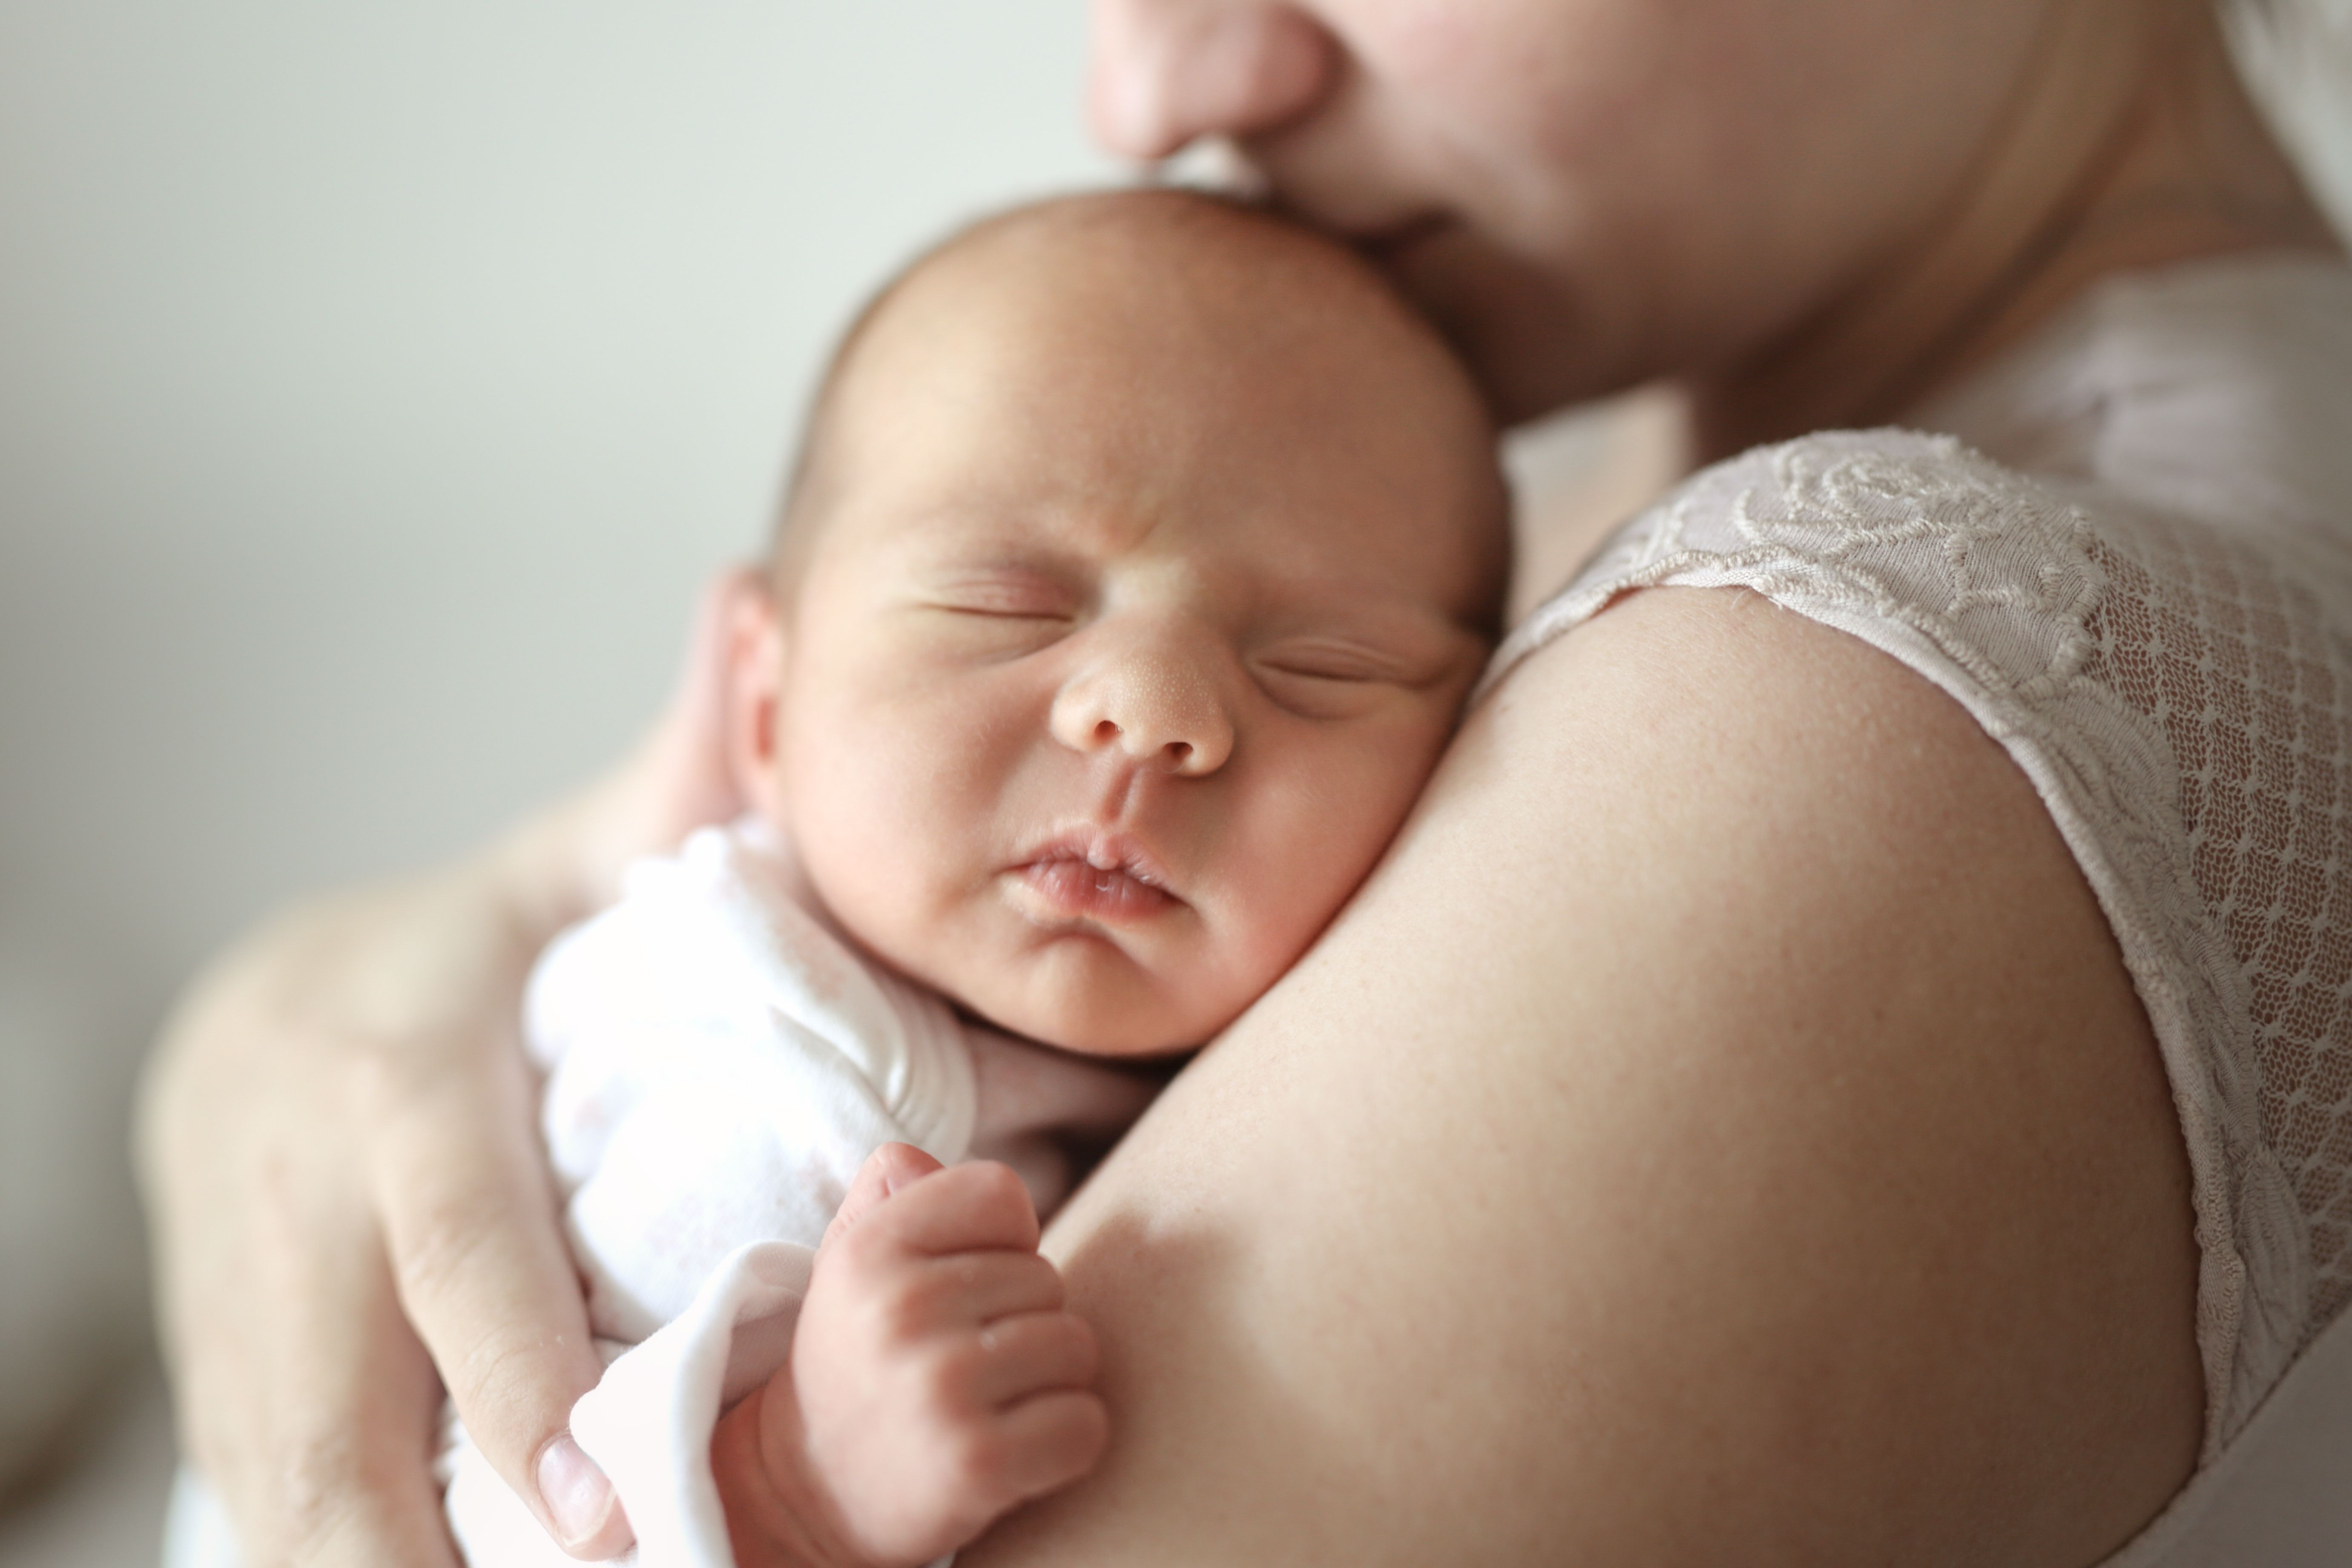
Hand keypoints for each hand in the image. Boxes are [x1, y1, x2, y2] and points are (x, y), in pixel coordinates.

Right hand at [135, 568, 767, 1564]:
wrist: (258, 1014)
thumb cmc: (463, 953)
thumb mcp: (561, 860)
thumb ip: (679, 775)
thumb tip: (763, 606)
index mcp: (391, 1068)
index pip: (448, 1230)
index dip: (509, 1361)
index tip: (593, 1484)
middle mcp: (293, 1187)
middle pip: (335, 1391)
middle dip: (429, 1526)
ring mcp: (235, 1285)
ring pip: (282, 1467)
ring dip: (378, 1564)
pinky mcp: (217, 1358)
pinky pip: (263, 1484)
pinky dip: (336, 1553)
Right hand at [714, 1146, 1108, 1567]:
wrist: (809, 1494)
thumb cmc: (857, 1361)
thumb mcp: (851, 1265)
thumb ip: (892, 1195)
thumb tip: (916, 1158)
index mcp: (869, 1248)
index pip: (1002, 1193)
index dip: (1001, 1241)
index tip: (963, 1287)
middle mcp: (901, 1310)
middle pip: (1047, 1277)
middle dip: (1023, 1321)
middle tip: (964, 1364)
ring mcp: (940, 1387)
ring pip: (1077, 1346)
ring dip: (1050, 1383)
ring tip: (987, 1405)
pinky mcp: (978, 1462)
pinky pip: (1086, 1424)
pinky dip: (1067, 1443)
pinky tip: (1012, 1454)